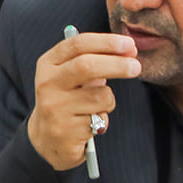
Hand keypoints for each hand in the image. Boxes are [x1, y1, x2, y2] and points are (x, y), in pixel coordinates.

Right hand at [27, 31, 138, 169]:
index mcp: (48, 64)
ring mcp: (54, 108)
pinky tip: (90, 123)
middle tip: (135, 67)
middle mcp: (47, 84)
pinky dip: (102, 119)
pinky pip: (99, 119)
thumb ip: (93, 60)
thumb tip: (127, 51)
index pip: (78, 44)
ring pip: (100, 96)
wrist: (47, 140)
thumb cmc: (67, 101)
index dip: (107, 42)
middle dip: (116, 64)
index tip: (129, 44)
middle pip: (86, 66)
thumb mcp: (70, 76)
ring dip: (109, 101)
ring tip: (97, 107)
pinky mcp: (64, 130)